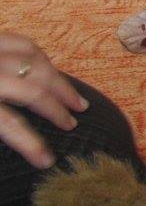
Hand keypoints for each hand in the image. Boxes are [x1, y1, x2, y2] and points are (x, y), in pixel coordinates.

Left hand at [0, 33, 88, 167]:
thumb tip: (14, 137)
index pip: (10, 124)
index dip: (32, 144)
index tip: (48, 161)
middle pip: (33, 90)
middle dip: (56, 109)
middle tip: (72, 124)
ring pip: (36, 64)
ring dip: (59, 83)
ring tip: (74, 99)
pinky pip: (24, 44)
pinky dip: (42, 59)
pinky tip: (50, 70)